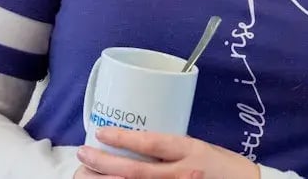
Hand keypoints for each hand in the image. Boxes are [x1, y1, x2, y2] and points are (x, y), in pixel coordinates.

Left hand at [75, 127, 259, 178]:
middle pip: (134, 171)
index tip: (101, 132)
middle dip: (103, 162)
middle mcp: (180, 173)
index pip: (151, 144)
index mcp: (189, 151)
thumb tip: (141, 143)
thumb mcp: (201, 148)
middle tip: (83, 153)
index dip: (123, 139)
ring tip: (84, 171)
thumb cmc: (224, 166)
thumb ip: (173, 148)